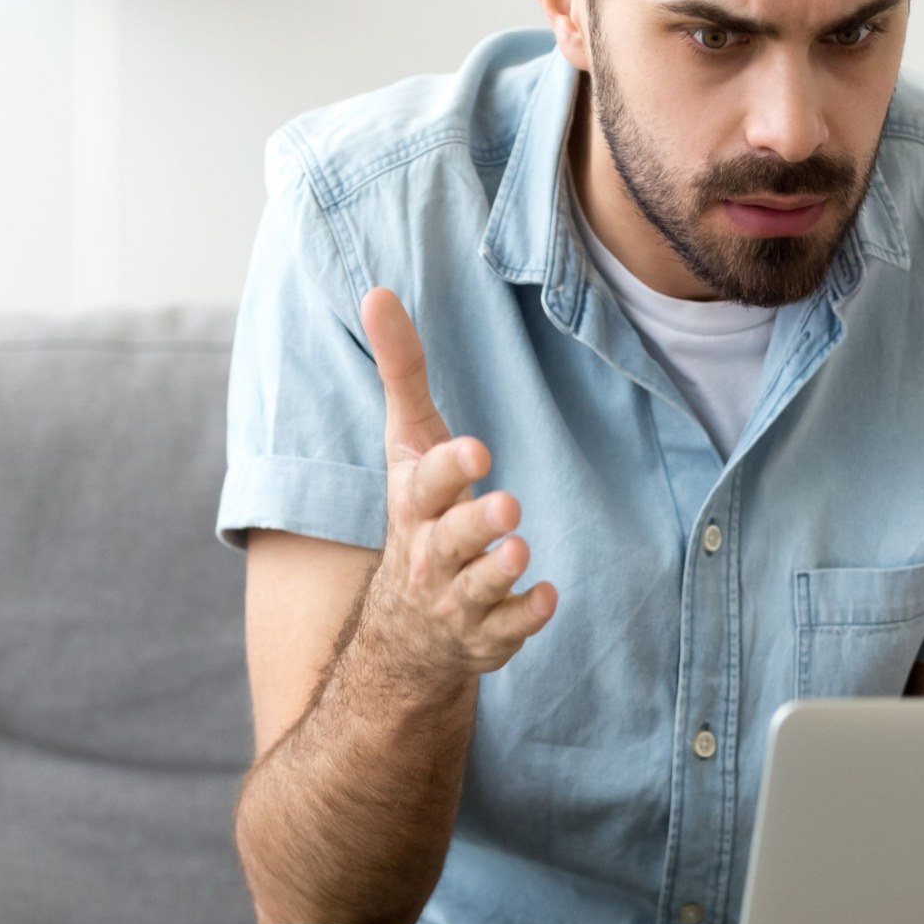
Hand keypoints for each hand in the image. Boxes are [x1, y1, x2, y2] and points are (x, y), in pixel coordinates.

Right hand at [359, 287, 557, 677]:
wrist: (407, 625)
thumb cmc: (421, 510)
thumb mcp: (409, 442)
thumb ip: (401, 370)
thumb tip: (377, 291)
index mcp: (414, 503)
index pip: (425, 483)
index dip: (448, 467)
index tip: (477, 448)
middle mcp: (429, 553)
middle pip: (447, 538)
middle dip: (474, 523)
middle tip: (508, 505)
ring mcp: (456, 597)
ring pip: (475, 586)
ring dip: (498, 568)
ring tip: (520, 548)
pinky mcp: (487, 632)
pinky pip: (506, 629)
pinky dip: (525, 615)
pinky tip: (547, 596)